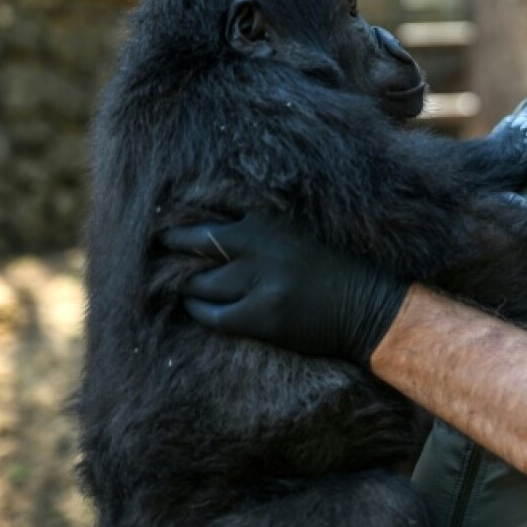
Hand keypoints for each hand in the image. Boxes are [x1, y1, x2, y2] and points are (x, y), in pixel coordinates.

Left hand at [159, 214, 409, 363]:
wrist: (369, 306)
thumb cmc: (335, 267)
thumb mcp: (299, 230)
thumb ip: (261, 224)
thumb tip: (210, 223)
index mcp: (271, 219)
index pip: (212, 209)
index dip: (185, 214)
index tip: (167, 216)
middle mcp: (262, 246)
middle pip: (196, 241)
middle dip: (172, 243)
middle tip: (157, 245)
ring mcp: (260, 283)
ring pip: (200, 281)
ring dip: (183, 282)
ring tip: (176, 281)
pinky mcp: (262, 317)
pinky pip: (212, 314)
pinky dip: (198, 309)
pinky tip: (196, 306)